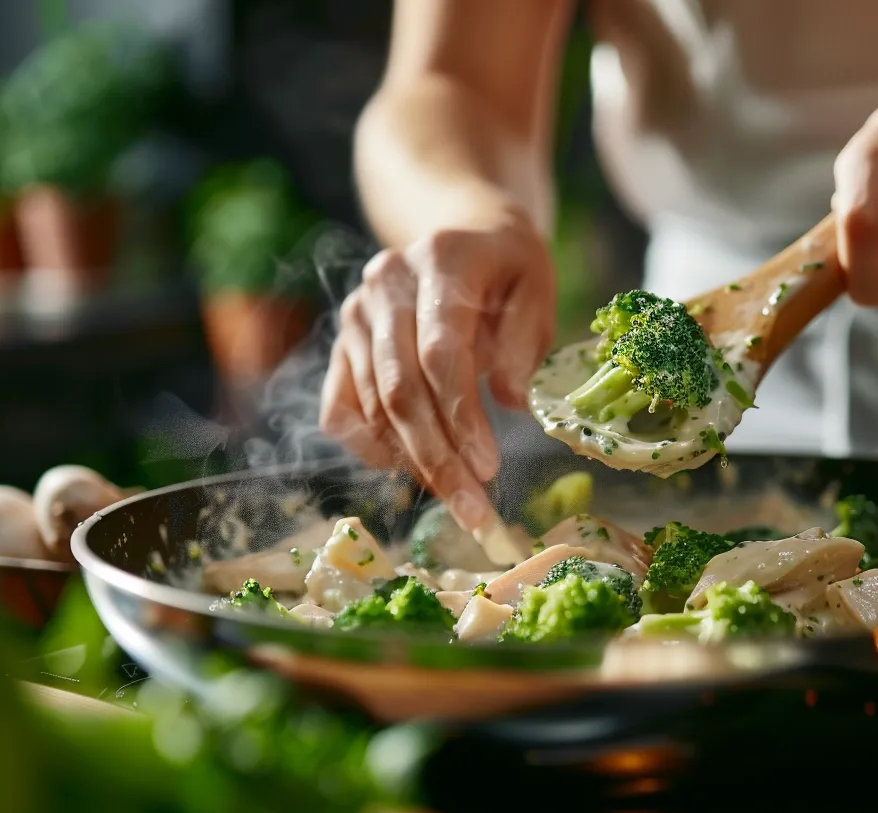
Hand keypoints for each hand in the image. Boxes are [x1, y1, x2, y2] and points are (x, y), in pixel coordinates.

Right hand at [319, 206, 554, 529]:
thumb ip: (525, 342)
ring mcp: (355, 315)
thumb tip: (511, 402)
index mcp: (439, 261)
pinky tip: (413, 468)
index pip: (441, 354)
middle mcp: (385, 285)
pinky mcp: (341, 345)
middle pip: (400, 390)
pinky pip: (341, 411)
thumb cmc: (508, 271)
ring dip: (413, 463)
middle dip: (437, 458)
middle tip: (473, 510)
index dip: (461, 417)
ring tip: (457, 498)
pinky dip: (372, 448)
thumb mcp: (537, 290)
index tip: (487, 468)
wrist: (463, 237)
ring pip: (374, 408)